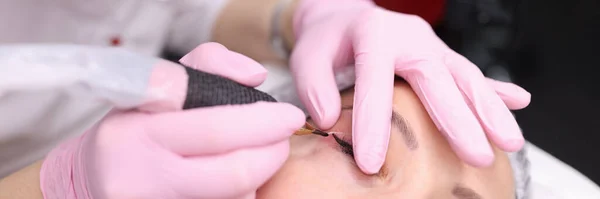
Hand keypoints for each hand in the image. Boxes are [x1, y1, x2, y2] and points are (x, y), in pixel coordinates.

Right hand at [40, 43, 305, 198]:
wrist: (92, 182)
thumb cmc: (134, 130)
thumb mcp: (158, 89)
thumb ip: (207, 66)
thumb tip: (254, 76)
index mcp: (136, 129)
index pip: (210, 122)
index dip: (260, 121)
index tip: (288, 116)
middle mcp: (137, 173)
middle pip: (233, 170)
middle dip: (273, 153)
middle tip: (285, 139)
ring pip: (233, 195)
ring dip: (256, 176)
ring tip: (257, 157)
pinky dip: (240, 193)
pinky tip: (237, 180)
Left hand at [290, 0, 530, 173]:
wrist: (344, 15)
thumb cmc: (326, 39)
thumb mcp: (307, 56)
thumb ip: (314, 85)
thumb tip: (330, 119)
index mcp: (373, 34)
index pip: (375, 85)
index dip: (373, 126)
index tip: (372, 163)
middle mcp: (409, 37)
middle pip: (437, 79)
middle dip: (458, 120)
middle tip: (476, 155)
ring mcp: (430, 44)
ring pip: (465, 76)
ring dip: (489, 110)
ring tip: (511, 142)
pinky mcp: (440, 54)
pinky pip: (470, 72)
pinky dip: (495, 89)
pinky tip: (520, 102)